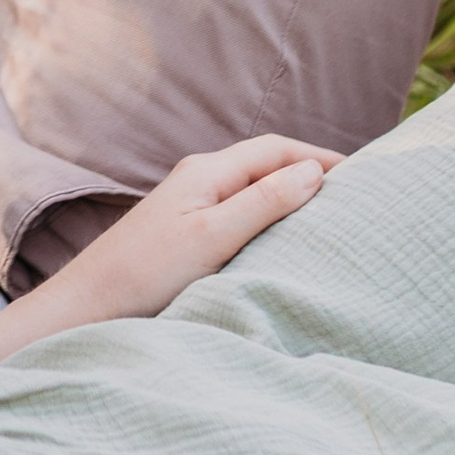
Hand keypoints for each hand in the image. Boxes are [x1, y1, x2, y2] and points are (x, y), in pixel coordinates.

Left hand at [0, 135, 338, 366]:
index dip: (320, 156)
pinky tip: (286, 242)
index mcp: (207, 171)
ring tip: (331, 218)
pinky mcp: (187, 233)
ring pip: (255, 190)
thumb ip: (263, 203)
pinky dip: (271, 219)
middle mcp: (200, 180)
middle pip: (267, 164)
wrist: (89, 305)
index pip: (276, 148)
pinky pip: (241, 214)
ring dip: (292, 196)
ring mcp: (191, 205)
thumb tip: (312, 171)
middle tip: (358, 196)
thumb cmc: (147, 272)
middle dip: (311, 173)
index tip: (364, 174)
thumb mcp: (213, 237)